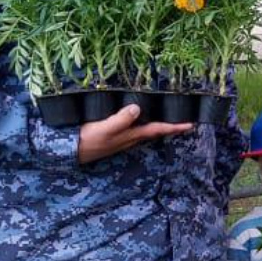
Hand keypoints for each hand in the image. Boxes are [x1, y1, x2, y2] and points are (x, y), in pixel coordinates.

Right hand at [77, 105, 192, 163]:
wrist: (70, 151)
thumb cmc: (87, 140)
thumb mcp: (103, 129)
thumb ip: (120, 119)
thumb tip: (137, 108)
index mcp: (131, 135)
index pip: (158, 129)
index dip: (174, 127)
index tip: (191, 124)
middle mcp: (130, 138)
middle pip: (156, 131)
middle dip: (171, 126)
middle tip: (185, 119)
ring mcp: (123, 138)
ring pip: (146, 130)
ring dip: (159, 124)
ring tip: (169, 116)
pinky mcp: (114, 136)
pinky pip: (135, 129)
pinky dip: (143, 123)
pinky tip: (141, 117)